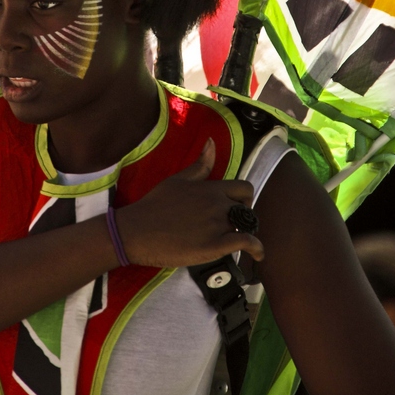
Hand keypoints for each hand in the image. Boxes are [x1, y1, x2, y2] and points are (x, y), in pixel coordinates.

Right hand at [115, 139, 264, 267]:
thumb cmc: (154, 205)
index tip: (238, 206)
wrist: (137, 231)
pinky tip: (257, 254)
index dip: (245, 198)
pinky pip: (246, 243)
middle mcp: (217, 204)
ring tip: (238, 240)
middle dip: (244, 216)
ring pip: (246, 226)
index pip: (244, 188)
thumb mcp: (177, 179)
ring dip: (246, 233)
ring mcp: (217, 225)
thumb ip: (200, 164)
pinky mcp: (214, 246)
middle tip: (234, 225)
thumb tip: (212, 141)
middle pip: (247, 208)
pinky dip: (257, 248)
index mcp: (210, 188)